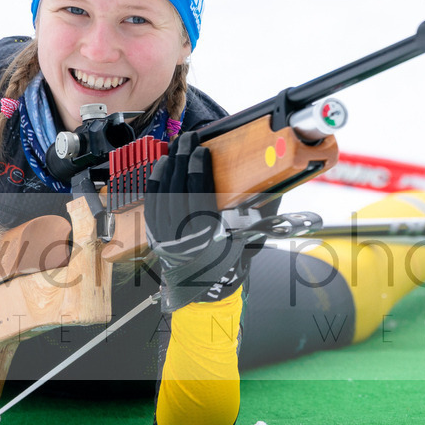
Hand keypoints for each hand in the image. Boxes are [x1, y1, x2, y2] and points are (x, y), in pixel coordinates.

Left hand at [145, 132, 246, 310]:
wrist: (204, 286)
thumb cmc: (228, 259)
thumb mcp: (246, 239)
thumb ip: (256, 213)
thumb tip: (273, 187)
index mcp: (208, 236)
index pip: (199, 193)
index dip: (199, 169)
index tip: (202, 150)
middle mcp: (184, 235)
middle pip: (179, 188)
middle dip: (182, 159)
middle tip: (188, 138)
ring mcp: (166, 235)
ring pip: (163, 194)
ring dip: (169, 166)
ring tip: (175, 146)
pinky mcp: (156, 234)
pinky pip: (151, 204)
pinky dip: (154, 183)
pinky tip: (160, 166)